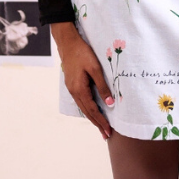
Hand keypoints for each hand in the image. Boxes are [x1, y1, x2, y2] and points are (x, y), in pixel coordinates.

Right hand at [50, 22, 113, 139]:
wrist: (68, 43)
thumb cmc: (83, 53)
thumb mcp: (95, 69)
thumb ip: (103, 87)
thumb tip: (110, 104)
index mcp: (79, 90)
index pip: (93, 111)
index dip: (101, 122)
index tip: (108, 131)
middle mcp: (74, 92)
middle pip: (87, 113)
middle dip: (97, 124)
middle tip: (106, 135)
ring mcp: (71, 89)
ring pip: (83, 108)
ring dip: (92, 118)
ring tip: (100, 126)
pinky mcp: (72, 85)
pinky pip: (81, 101)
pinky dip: (87, 109)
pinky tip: (92, 111)